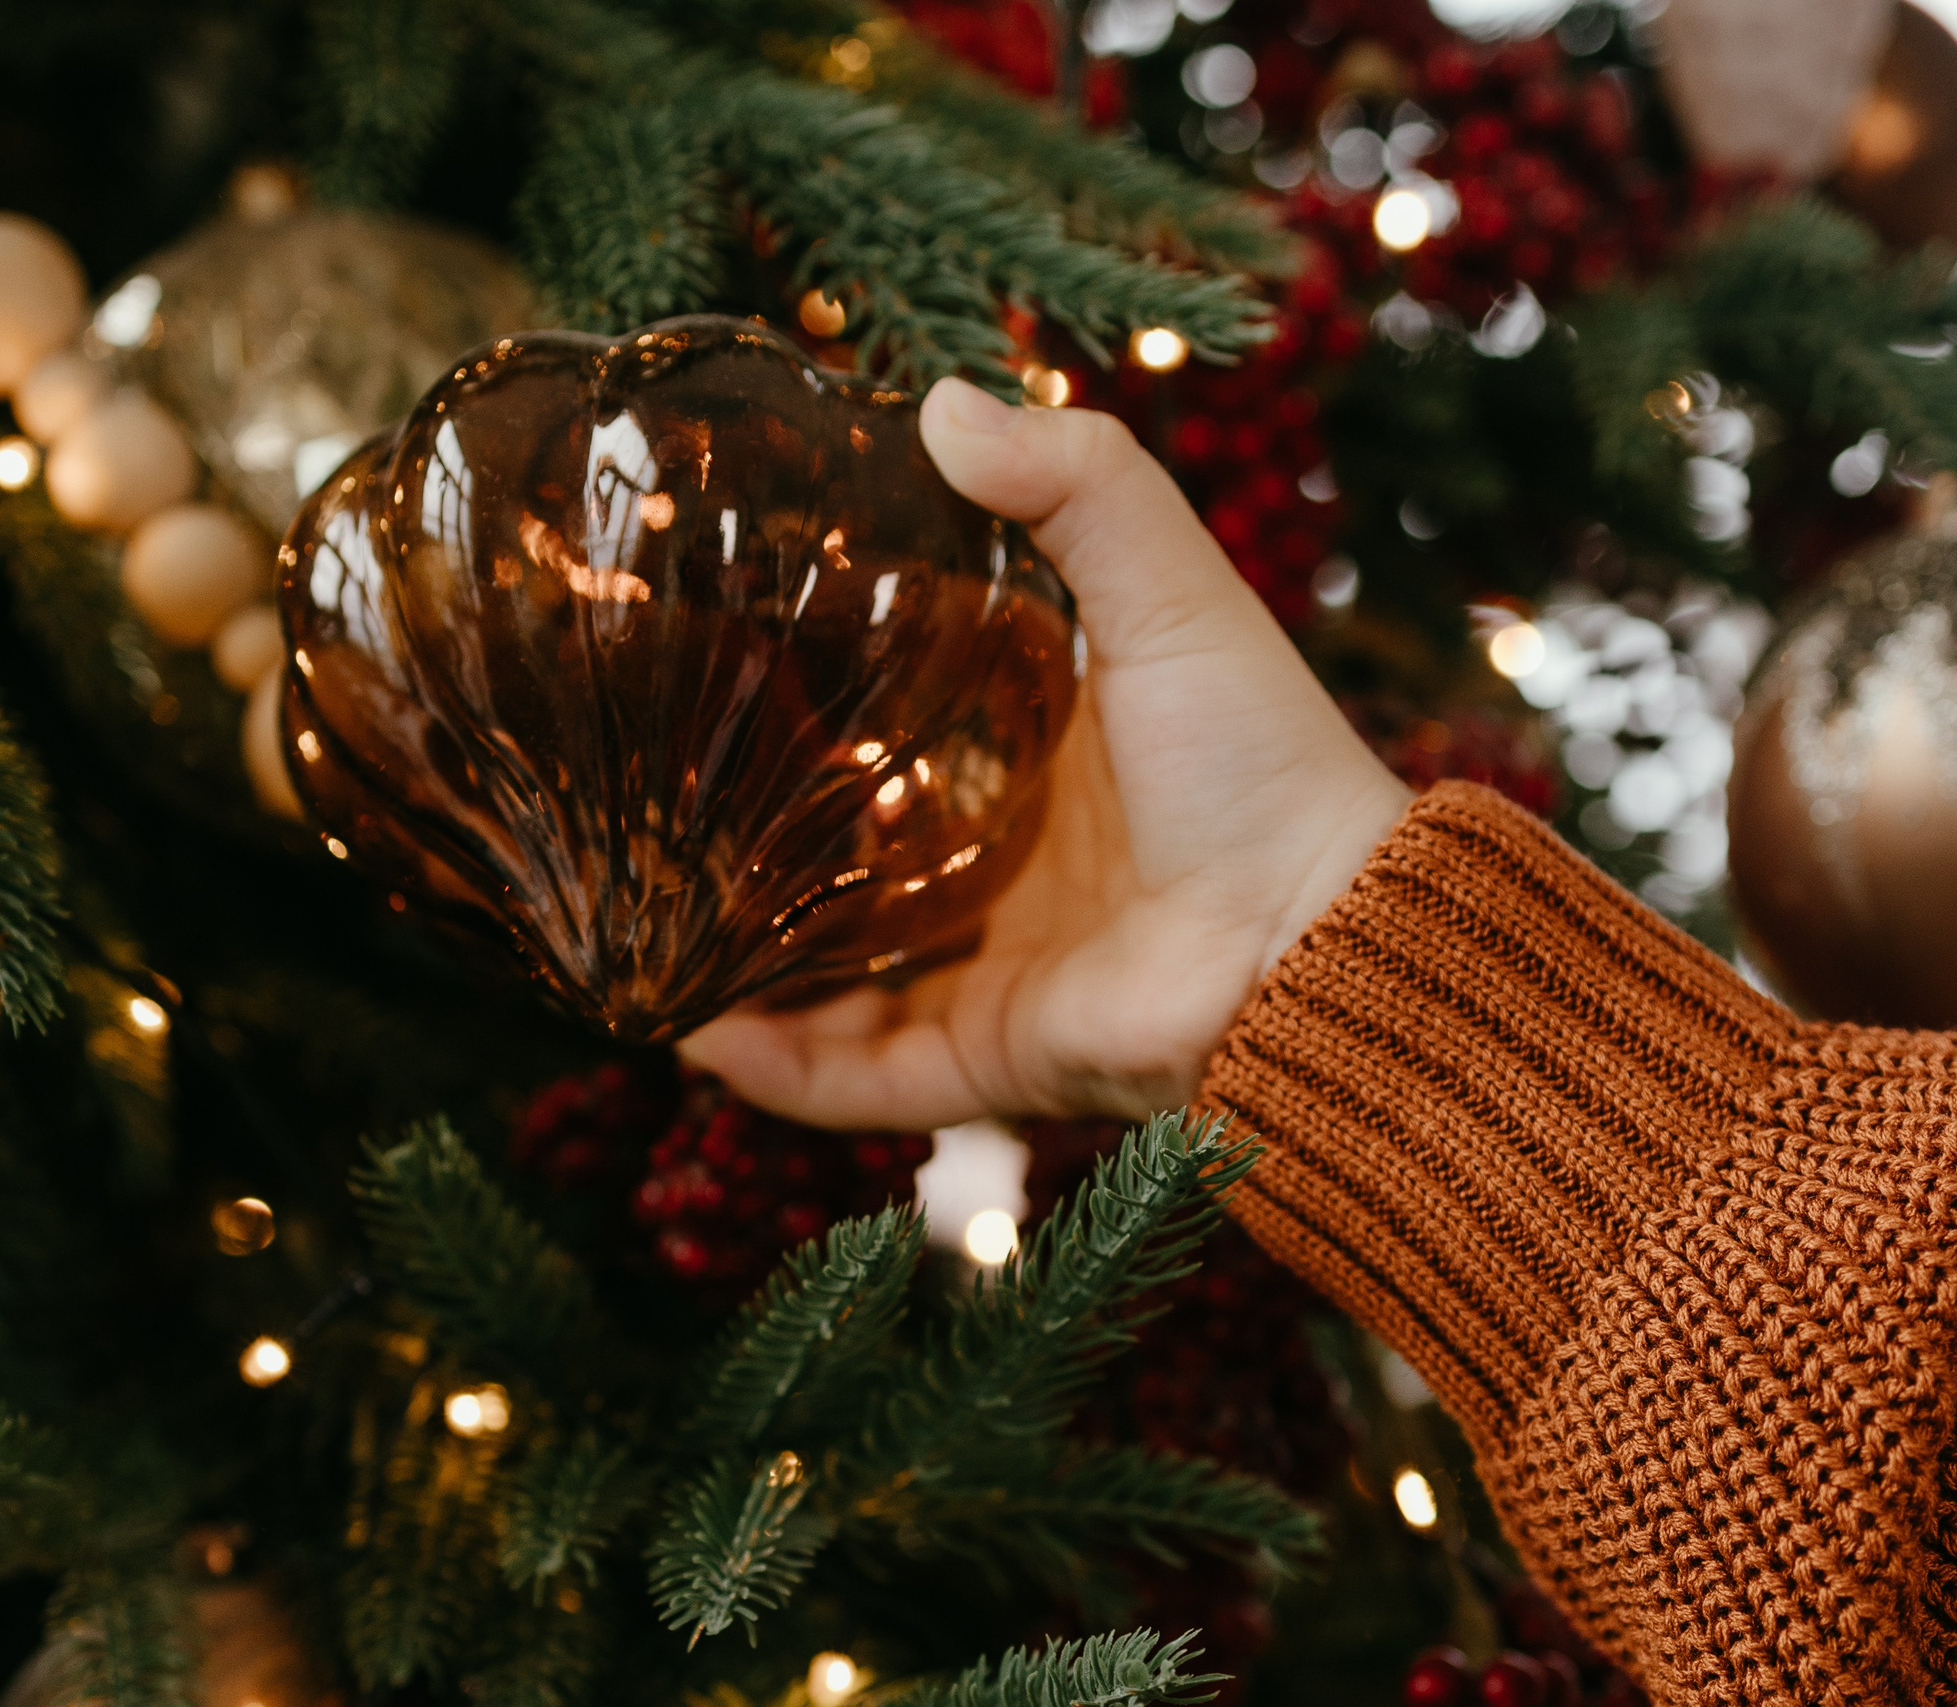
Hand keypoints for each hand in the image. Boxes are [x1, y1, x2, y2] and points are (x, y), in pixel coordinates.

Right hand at [681, 379, 1410, 1128]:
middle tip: (641, 792)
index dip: (810, 683)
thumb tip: (939, 398)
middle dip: (750, 832)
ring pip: (832, 974)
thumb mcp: (1169, 588)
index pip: (898, 711)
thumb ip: (1077, 484)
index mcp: (1037, 752)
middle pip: (848, 847)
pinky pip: (859, 1079)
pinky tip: (691, 1034)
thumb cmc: (1258, 758)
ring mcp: (989, 965)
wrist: (1322, 934)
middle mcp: (1002, 861)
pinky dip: (775, 1070)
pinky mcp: (988, 1055)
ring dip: (740, 961)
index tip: (708, 642)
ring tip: (633, 925)